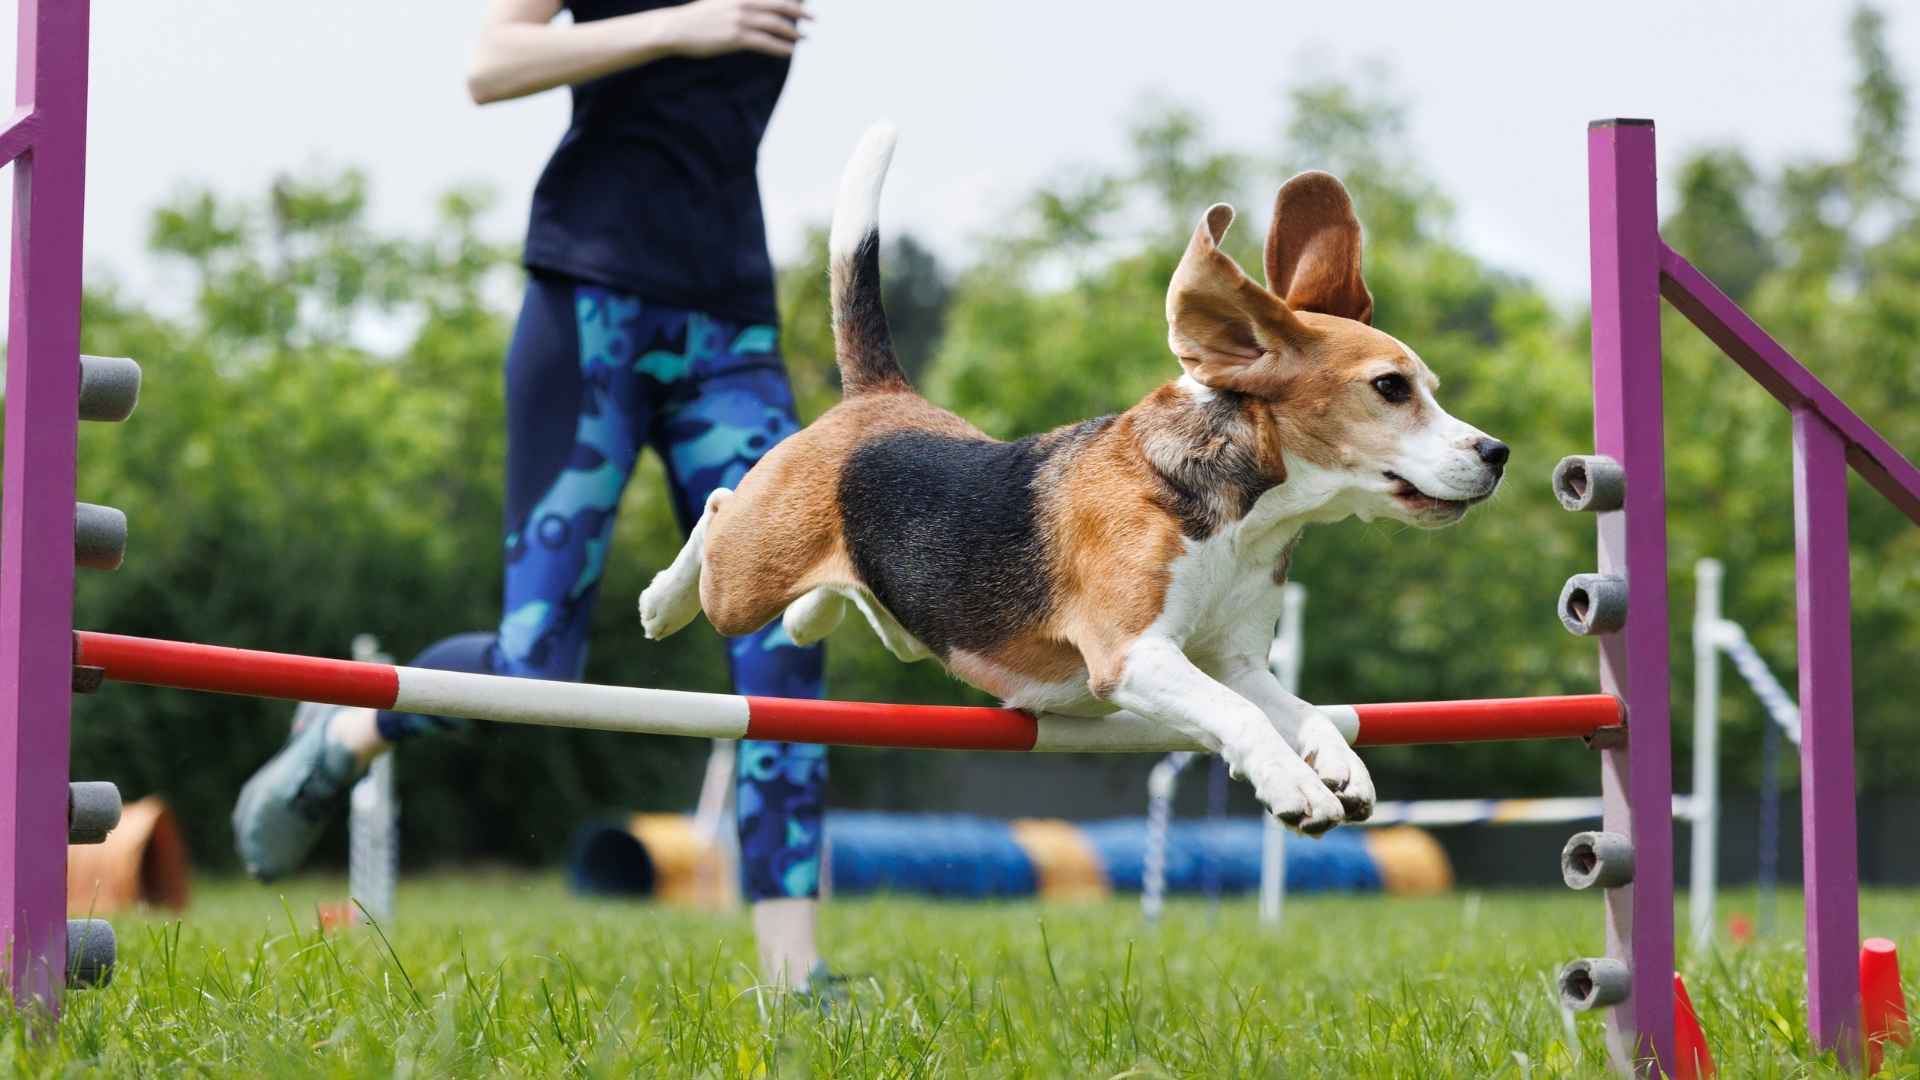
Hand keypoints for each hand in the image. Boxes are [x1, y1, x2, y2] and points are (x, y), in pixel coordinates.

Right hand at [669, 0, 808, 58]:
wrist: (677, 28)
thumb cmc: (698, 18)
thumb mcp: (720, 2)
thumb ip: (740, 3)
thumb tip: (758, 8)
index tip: (805, 4)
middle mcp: (743, 2)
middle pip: (780, 5)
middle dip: (800, 12)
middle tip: (814, 19)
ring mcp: (739, 19)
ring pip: (775, 24)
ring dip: (793, 32)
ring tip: (804, 38)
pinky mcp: (736, 37)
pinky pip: (765, 42)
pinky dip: (781, 47)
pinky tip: (790, 51)